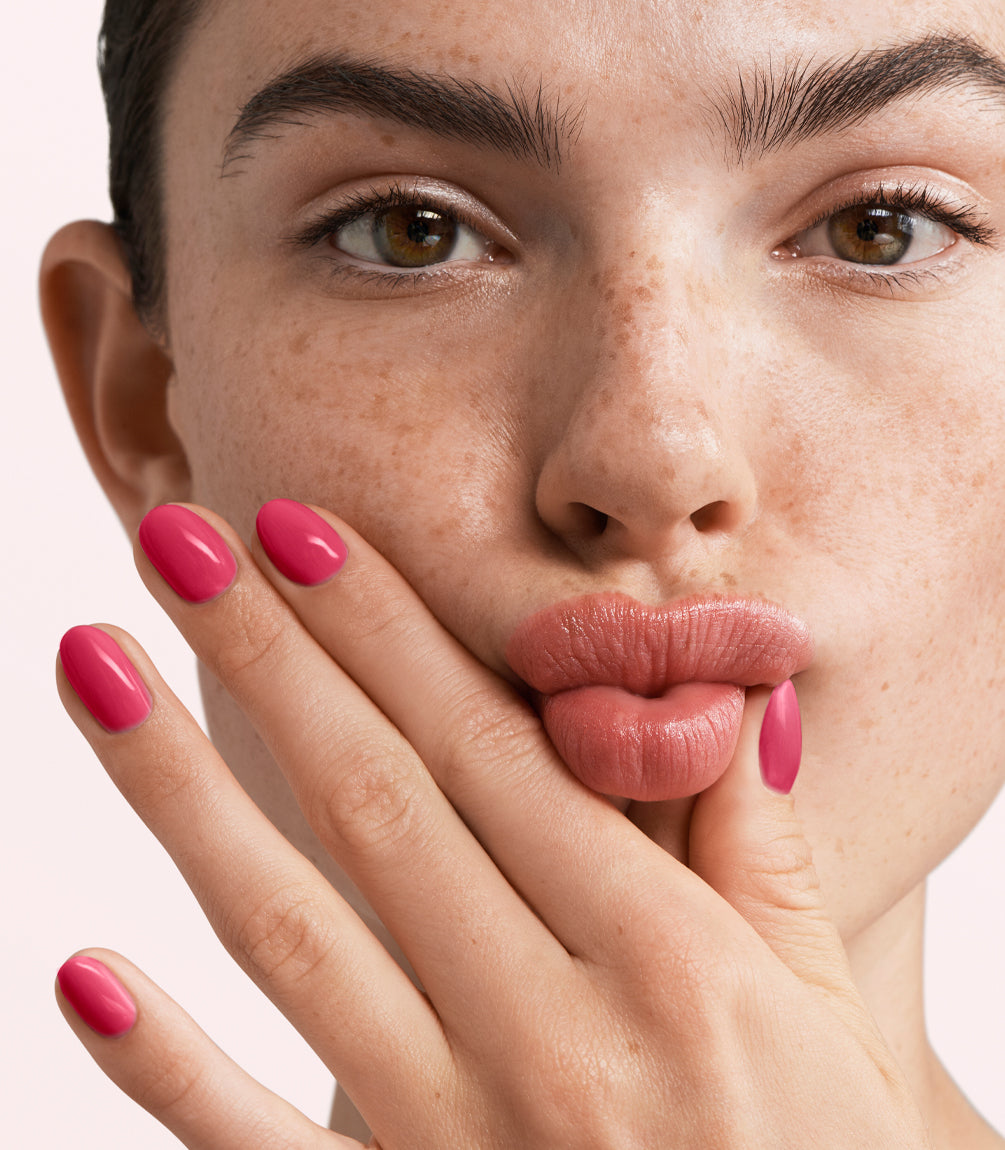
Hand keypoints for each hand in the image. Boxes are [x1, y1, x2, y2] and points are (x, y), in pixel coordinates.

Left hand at [55, 500, 931, 1147]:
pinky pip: (261, 1149)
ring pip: (294, 937)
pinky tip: (81, 977)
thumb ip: (756, 847)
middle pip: (377, 806)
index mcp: (666, 963)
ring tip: (94, 669)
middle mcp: (552, 1040)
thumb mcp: (822, 1008)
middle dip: (273, 657)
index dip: (390, 631)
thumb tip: (731, 700)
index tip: (302, 533)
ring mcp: (458, 1145)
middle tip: (179, 542)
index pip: (494, 753)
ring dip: (183, 794)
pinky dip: (168, 1067)